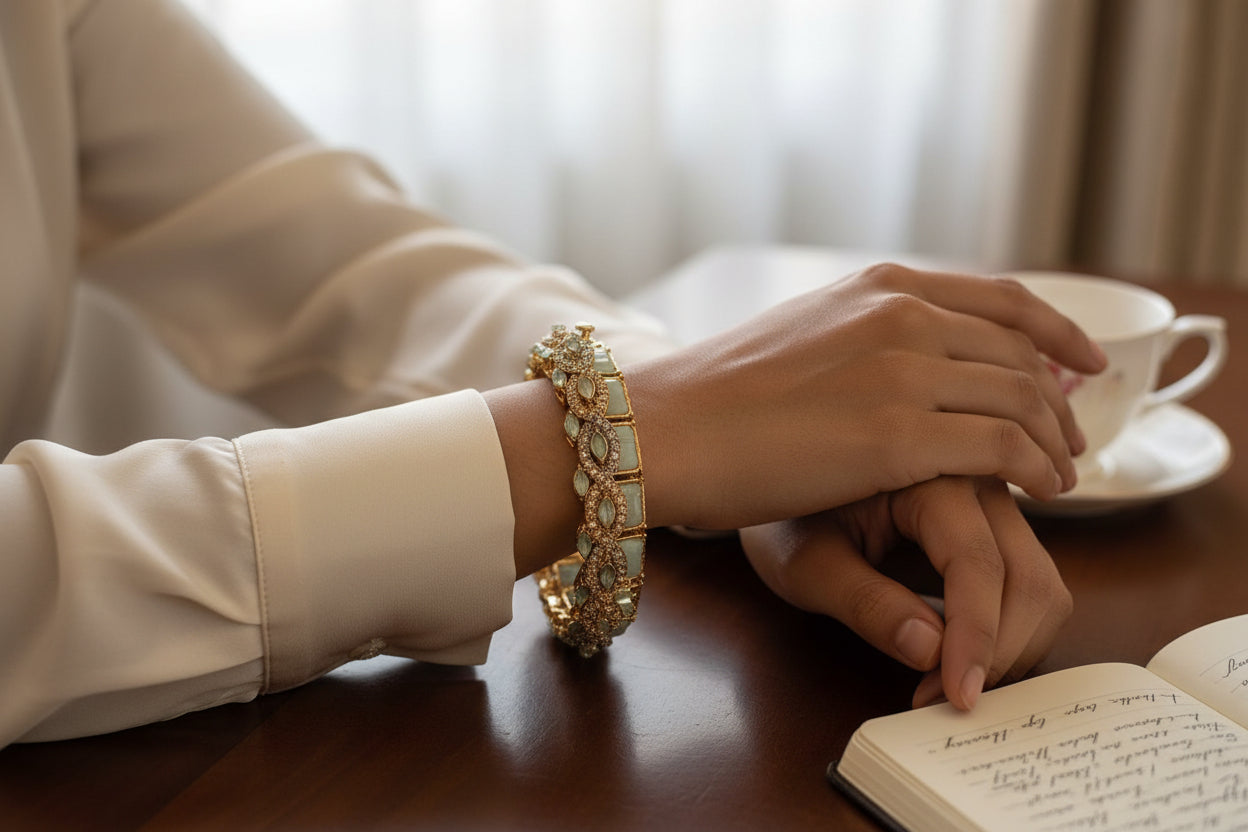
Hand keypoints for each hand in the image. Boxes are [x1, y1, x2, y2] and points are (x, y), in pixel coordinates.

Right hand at [630, 263, 1106, 530]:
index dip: (1057, 333)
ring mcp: (902, 372)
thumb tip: (911, 348)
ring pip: (1021, 401)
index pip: (1003, 300)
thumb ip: (867, 330)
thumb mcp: (806, 331)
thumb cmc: (720, 394)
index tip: (1082, 363)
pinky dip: (1036, 468)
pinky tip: (1040, 491)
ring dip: (1054, 442)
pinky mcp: (896, 437)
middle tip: (1070, 438)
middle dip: (1058, 401)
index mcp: (880, 286)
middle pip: (1020, 354)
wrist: (666, 426)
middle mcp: (902, 315)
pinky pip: (1001, 448)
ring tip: (1061, 475)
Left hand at [739, 476, 1071, 709]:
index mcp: (927, 470)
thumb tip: (931, 651)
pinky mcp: (996, 528)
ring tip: (951, 684)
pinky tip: (964, 658)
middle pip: (1029, 577)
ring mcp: (993, 503)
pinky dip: (1013, 631)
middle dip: (1001, 652)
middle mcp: (976, 478)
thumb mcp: (805, 562)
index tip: (956, 695)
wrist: (776, 479)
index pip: (977, 562)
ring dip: (1014, 647)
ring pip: (1042, 585)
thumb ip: (865, 603)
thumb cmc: (786, 518)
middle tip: (949, 701)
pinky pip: (1031, 583)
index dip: (975, 637)